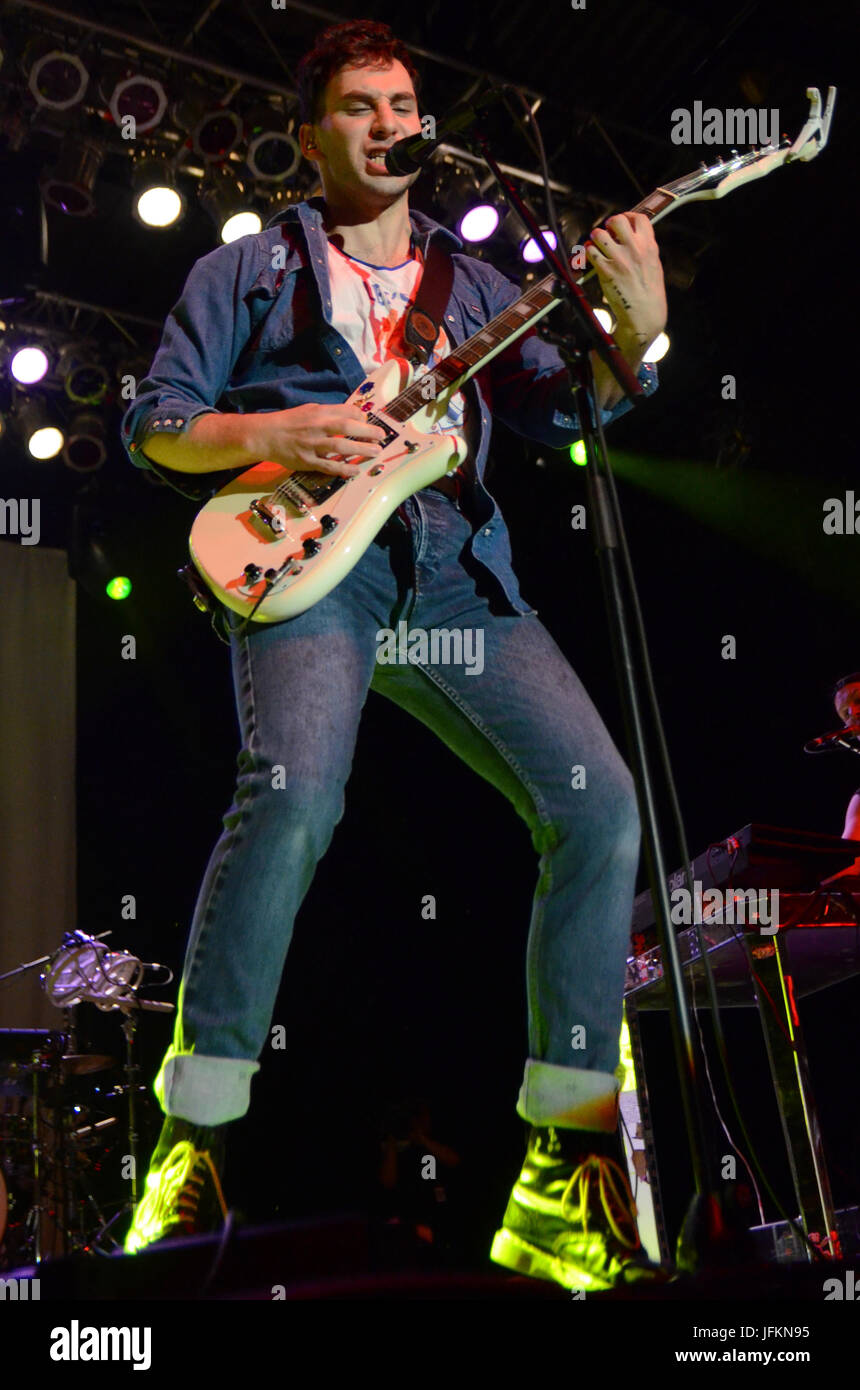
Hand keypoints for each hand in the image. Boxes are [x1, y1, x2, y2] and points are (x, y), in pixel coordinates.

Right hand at [250, 402, 386, 477]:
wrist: (265, 435)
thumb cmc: (289, 422)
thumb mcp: (309, 410)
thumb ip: (329, 413)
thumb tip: (352, 415)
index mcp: (318, 412)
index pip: (345, 411)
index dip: (361, 416)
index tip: (369, 421)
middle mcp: (317, 426)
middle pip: (346, 427)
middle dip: (367, 431)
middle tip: (382, 436)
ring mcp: (312, 444)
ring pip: (340, 447)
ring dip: (360, 449)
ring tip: (376, 452)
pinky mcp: (307, 461)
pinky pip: (328, 466)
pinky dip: (343, 468)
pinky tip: (356, 470)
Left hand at [585, 212, 666, 354]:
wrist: (645, 314)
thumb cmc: (650, 292)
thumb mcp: (654, 265)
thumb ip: (644, 248)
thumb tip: (632, 235)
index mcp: (649, 246)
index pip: (639, 218)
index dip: (628, 216)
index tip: (623, 222)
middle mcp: (634, 249)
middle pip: (617, 220)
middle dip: (609, 225)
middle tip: (607, 234)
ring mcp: (619, 259)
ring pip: (599, 233)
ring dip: (595, 237)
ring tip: (597, 246)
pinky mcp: (606, 271)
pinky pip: (590, 252)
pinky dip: (588, 252)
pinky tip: (591, 258)